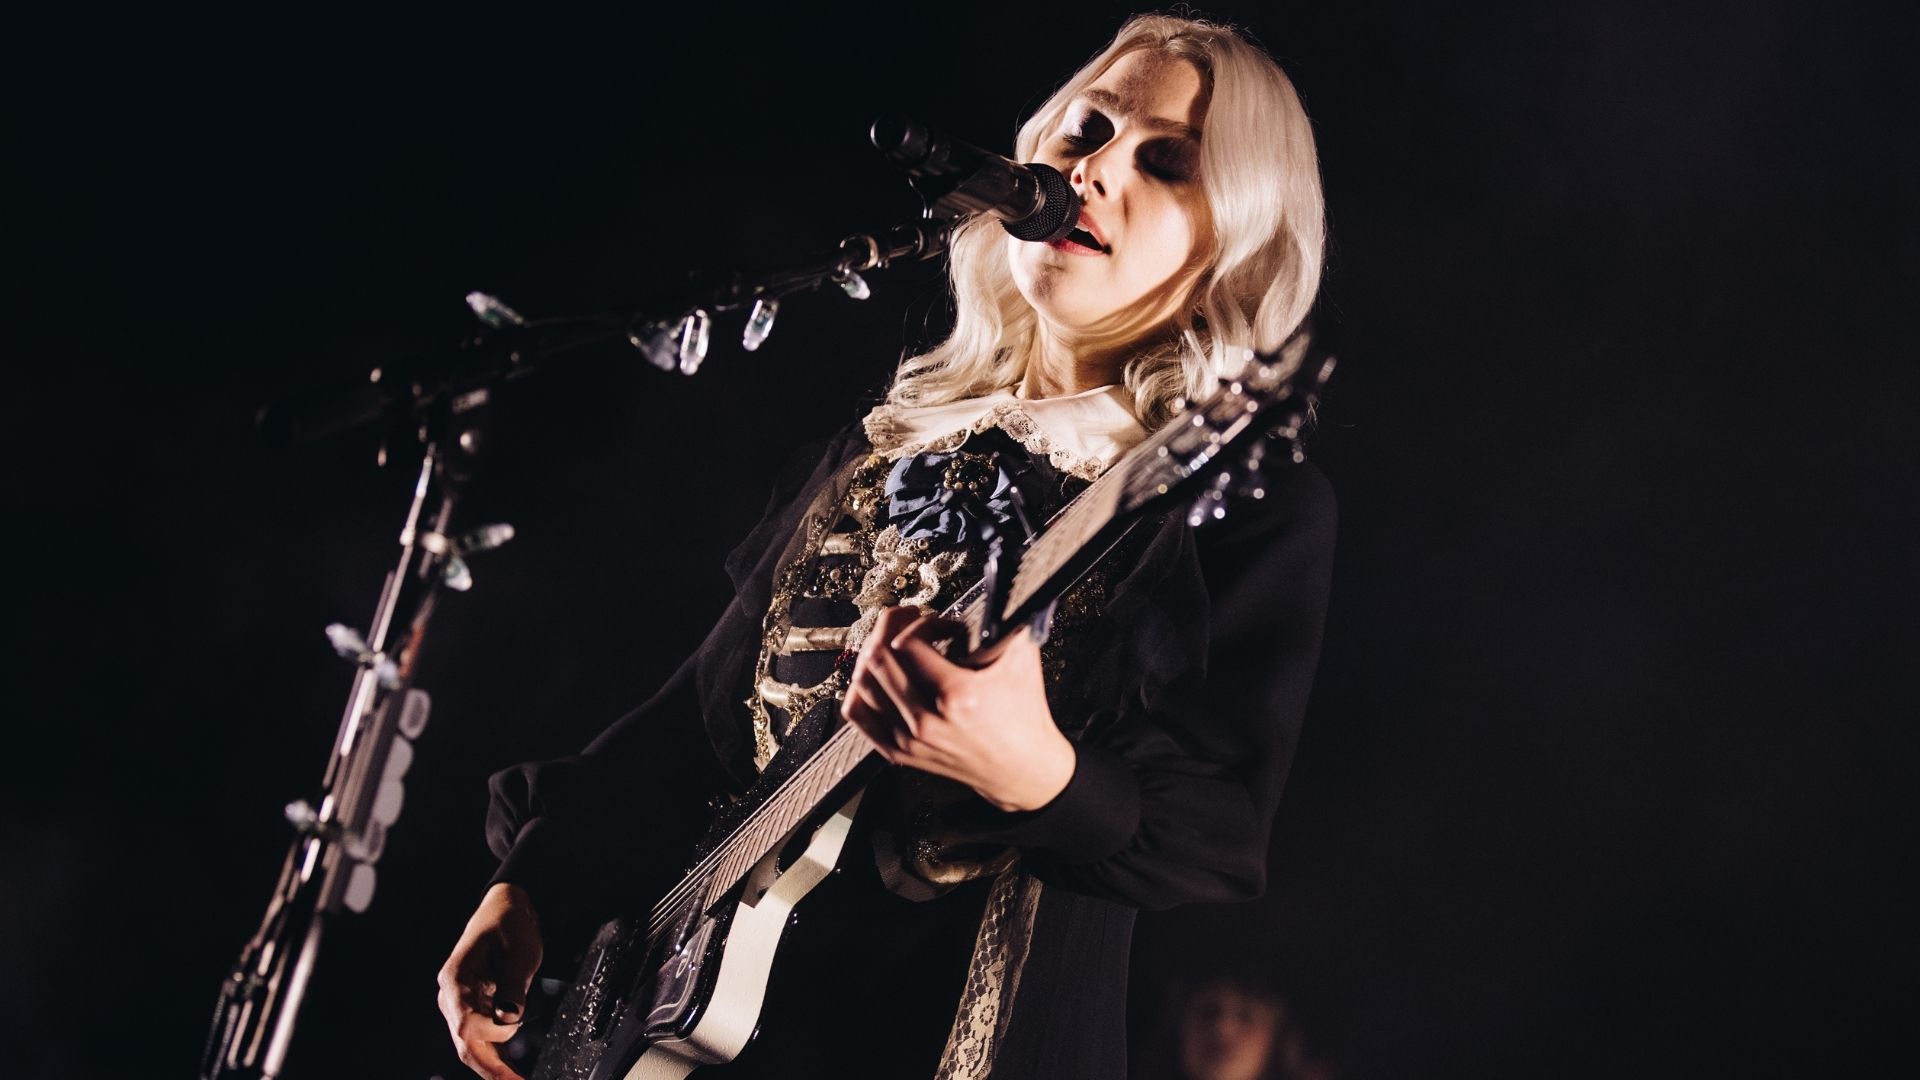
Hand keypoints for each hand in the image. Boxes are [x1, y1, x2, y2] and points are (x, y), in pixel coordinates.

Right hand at [437, 883, 543, 1079]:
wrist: (506, 910)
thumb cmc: (510, 924)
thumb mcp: (520, 949)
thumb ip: (513, 984)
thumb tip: (509, 1018)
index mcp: (455, 979)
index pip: (465, 1022)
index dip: (491, 1032)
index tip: (516, 1023)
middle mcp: (451, 997)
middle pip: (464, 1044)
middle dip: (490, 1069)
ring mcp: (460, 1006)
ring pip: (471, 1047)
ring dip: (494, 1068)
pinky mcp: (474, 1011)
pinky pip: (482, 1040)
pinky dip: (496, 1058)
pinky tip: (512, 1073)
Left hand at [841, 606, 1076, 811]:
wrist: (1022, 769)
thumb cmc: (1024, 715)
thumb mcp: (1022, 660)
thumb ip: (1006, 621)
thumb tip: (997, 588)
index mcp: (957, 696)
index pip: (908, 642)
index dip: (922, 622)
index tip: (941, 625)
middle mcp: (926, 721)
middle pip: (878, 658)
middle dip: (889, 627)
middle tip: (908, 620)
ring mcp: (909, 740)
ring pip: (862, 683)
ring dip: (873, 652)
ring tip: (892, 643)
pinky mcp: (899, 753)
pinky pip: (858, 713)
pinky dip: (860, 687)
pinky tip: (879, 675)